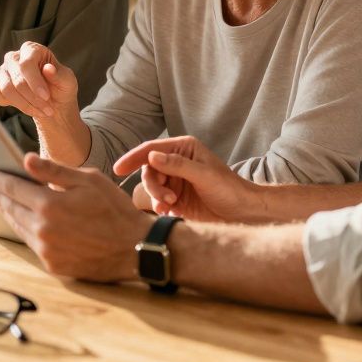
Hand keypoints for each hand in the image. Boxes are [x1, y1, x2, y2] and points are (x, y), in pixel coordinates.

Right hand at [0, 42, 78, 122]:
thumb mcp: (67, 81)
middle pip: (16, 79)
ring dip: (24, 105)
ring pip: (6, 89)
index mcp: (31, 49)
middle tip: (47, 109)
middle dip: (33, 98)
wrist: (53, 104)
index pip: (26, 64)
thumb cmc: (60, 88)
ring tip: (40, 111)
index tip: (46, 96)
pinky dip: (3, 102)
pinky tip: (22, 106)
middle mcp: (14, 57)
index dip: (35, 82)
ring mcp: (2, 70)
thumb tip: (47, 68)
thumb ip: (59, 74)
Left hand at [0, 154, 150, 281]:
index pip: (12, 188)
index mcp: (49, 205)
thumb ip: (54, 171)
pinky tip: (22, 221)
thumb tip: (26, 160)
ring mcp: (46, 250)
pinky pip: (32, 243)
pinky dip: (24, 229)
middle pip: (10, 208)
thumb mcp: (89, 180)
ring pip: (18, 227)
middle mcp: (42, 230)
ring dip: (7, 212)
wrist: (136, 248)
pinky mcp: (53, 265)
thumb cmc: (115, 210)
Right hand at [113, 136, 257, 223]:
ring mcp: (175, 181)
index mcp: (183, 149)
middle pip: (149, 170)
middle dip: (153, 185)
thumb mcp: (204, 175)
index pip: (152, 149)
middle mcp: (177, 163)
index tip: (118, 169)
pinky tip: (170, 213)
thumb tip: (151, 157)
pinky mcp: (176, 199)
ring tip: (169, 207)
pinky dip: (160, 207)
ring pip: (152, 187)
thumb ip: (177, 165)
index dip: (133, 157)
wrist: (242, 212)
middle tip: (165, 200)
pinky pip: (158, 201)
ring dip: (156, 197)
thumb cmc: (229, 188)